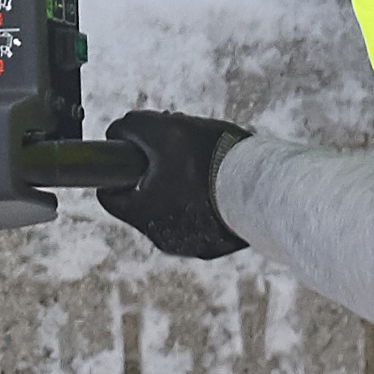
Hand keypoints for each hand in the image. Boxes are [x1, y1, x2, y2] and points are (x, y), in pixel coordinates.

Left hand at [95, 109, 252, 259]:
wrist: (263, 190)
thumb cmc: (210, 160)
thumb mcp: (162, 129)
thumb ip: (132, 128)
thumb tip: (117, 131)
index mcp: (143, 214)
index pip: (110, 195)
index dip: (119, 167)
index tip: (136, 152)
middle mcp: (162, 237)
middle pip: (145, 198)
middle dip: (156, 171)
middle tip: (178, 150)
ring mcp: (190, 244)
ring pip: (174, 207)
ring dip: (183, 184)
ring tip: (206, 161)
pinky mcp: (216, 245)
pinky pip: (200, 217)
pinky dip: (206, 200)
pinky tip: (222, 181)